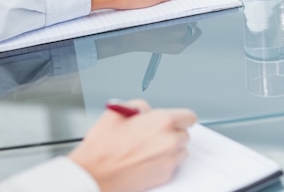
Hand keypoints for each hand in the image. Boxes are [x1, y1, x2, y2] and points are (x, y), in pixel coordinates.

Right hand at [69, 100, 196, 191]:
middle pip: (185, 134)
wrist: (95, 174)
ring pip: (181, 151)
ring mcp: (169, 161)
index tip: (175, 120)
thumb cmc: (102, 145)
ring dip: (171, 149)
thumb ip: (139, 106)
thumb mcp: (116, 112)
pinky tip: (146, 160)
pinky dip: (164, 162)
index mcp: (161, 121)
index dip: (180, 117)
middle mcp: (169, 141)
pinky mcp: (165, 176)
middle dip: (172, 133)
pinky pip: (173, 165)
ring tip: (149, 148)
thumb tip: (148, 110)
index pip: (189, 117)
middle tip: (155, 135)